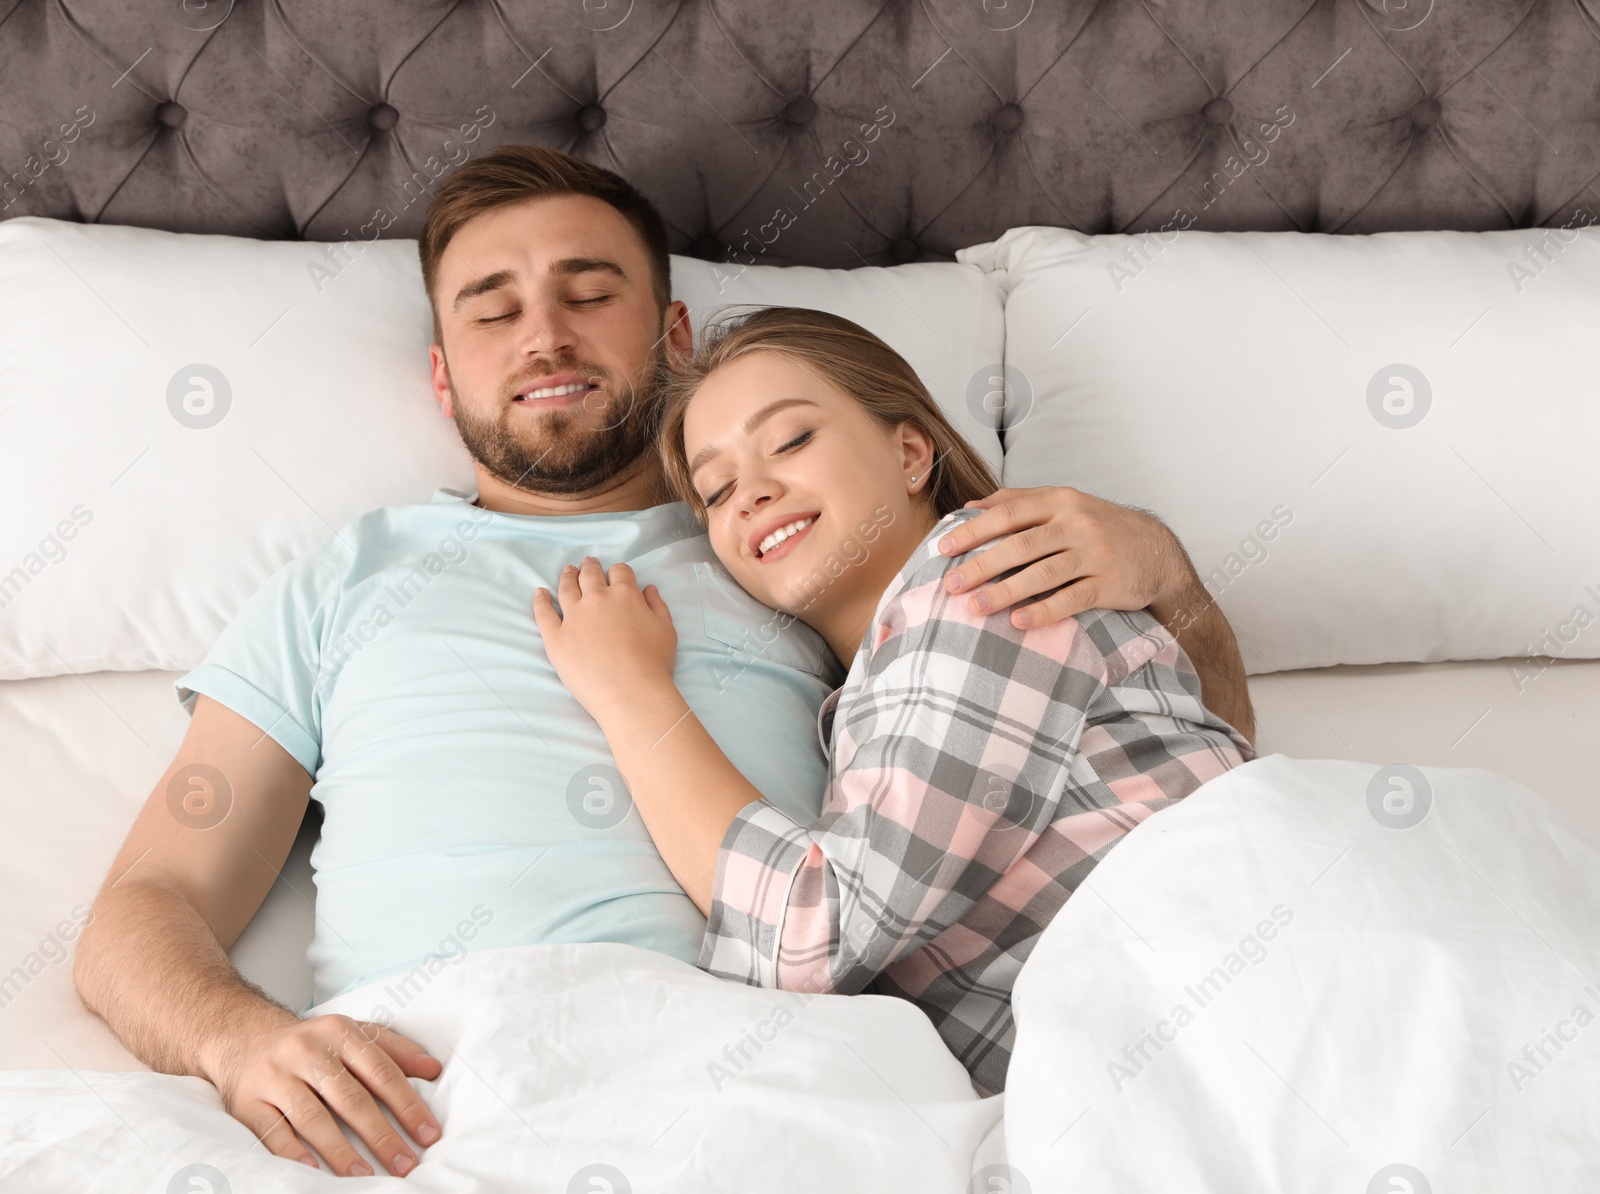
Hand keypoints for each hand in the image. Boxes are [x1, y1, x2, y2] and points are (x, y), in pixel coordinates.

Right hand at [211, 1011, 441, 1176]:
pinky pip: (272, 1130)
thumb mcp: (353, 1034)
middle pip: (350, 1097)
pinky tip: (313, 1171)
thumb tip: (434, 1069)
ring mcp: (275, 1076)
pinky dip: (293, 1152)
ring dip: (340, 1150)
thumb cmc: (312, 1042)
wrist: (243, 1036)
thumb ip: (394, 1049)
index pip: (381, 1071)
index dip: (407, 1104)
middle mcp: (307, 1051)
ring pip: (312, 1117)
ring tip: (365, 1175)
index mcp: (339, 1032)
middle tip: (405, 1164)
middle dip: (381, 1134)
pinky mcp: (248, 1101)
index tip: (428, 1134)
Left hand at [533, 557, 677, 719]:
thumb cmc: (654, 664)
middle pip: (590, 575)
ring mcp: (573, 617)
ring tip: (567, 571)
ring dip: (567, 577)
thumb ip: (657, 606)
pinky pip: (543, 613)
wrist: (630, 692)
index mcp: (625, 595)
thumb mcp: (666, 630)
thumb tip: (648, 589)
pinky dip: (540, 601)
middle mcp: (597, 599)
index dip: (618, 572)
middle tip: (587, 564)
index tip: (615, 575)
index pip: (620, 572)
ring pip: (567, 588)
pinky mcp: (556, 636)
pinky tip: (540, 593)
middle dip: (590, 567)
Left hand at [937, 486, 1193, 628]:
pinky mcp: (1109, 584)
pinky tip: (1018, 621)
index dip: (974, 531)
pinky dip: (1044, 611)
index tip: (944, 548)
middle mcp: (1077, 524)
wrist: (1156, 551)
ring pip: (1043, 573)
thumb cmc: (1098, 526)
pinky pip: (1072, 599)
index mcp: (1060, 501)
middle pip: (1021, 545)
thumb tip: (969, 507)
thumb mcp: (1063, 504)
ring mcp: (1094, 554)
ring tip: (975, 607)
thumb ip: (1018, 501)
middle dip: (982, 565)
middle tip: (952, 584)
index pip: (1009, 513)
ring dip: (1006, 591)